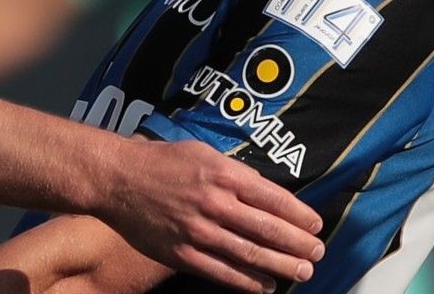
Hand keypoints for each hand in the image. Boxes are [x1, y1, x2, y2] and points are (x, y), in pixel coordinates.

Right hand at [96, 137, 323, 292]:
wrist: (116, 179)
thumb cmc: (159, 162)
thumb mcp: (201, 153)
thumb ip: (234, 172)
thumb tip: (264, 190)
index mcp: (223, 175)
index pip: (274, 199)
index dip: (300, 216)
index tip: (316, 226)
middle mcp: (214, 203)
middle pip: (269, 230)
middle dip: (299, 245)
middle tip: (317, 254)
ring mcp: (198, 231)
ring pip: (251, 255)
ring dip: (282, 267)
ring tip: (302, 272)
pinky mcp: (182, 253)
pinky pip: (223, 273)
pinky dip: (248, 282)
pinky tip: (265, 286)